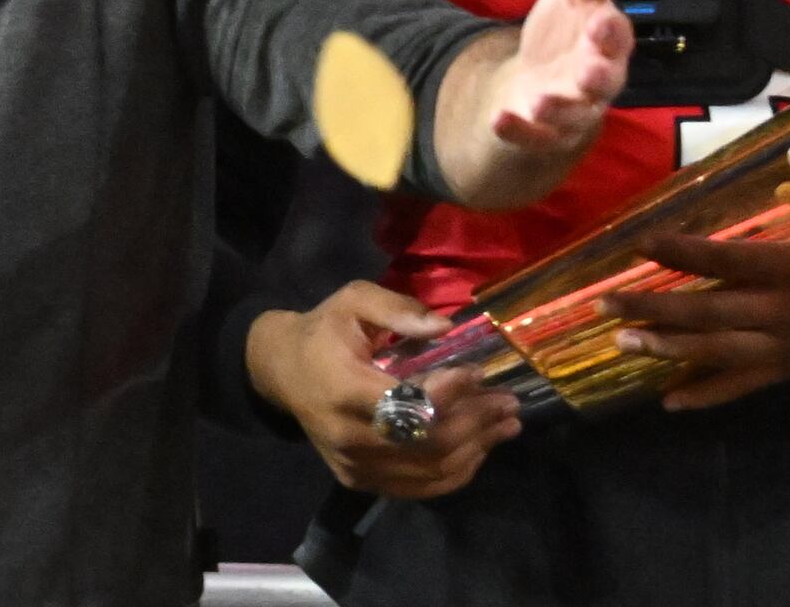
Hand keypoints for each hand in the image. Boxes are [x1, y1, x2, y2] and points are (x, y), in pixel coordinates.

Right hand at [246, 281, 516, 497]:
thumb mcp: (352, 302)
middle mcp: (347, 435)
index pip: (408, 403)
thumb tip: (445, 327)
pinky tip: (478, 449)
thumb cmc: (323, 333)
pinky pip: (420, 487)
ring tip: (505, 425)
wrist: (281, 372)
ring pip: (430, 469)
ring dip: (476, 448)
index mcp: (341, 387)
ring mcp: (354, 464)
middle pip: (428, 442)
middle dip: (476, 422)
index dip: (451, 392)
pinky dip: (457, 472)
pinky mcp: (360, 481)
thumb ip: (396, 309)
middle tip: (507, 403)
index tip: (477, 372)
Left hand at [487, 0, 634, 155]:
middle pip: (604, 82)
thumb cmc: (565, 39)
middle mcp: (594, 81)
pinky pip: (532, 136)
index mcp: (605, 46)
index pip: (616, 38)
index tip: (602, 17)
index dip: (612, 30)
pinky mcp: (541, 133)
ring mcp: (569, 111)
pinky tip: (500, 121)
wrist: (535, 86)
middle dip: (600, 75)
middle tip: (591, 69)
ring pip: (573, 114)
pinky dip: (518, 129)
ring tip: (542, 102)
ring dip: (559, 108)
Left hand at [606, 148, 789, 408]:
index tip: (639, 245)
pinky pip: (747, 384)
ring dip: (669, 349)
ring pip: (720, 351)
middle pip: (709, 311)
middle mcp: (786, 310)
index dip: (681, 253)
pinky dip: (708, 393)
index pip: (727, 260)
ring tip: (622, 344)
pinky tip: (671, 401)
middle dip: (654, 308)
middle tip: (603, 305)